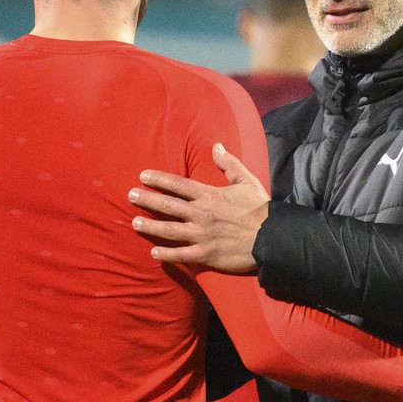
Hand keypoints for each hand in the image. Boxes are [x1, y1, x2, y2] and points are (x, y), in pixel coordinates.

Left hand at [130, 144, 268, 272]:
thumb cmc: (260, 209)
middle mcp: (201, 215)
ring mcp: (202, 236)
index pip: (178, 185)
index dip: (159, 180)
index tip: (143, 176)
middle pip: (168, 206)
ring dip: (150, 226)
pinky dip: (166, 254)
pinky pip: (182, 255)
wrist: (272, 237)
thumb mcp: (247, 181)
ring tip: (134, 222)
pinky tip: (153, 252)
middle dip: (147, 200)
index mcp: (210, 196)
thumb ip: (229, 164)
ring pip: (170, 230)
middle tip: (130, 195)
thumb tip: (216, 146)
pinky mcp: (206, 254)